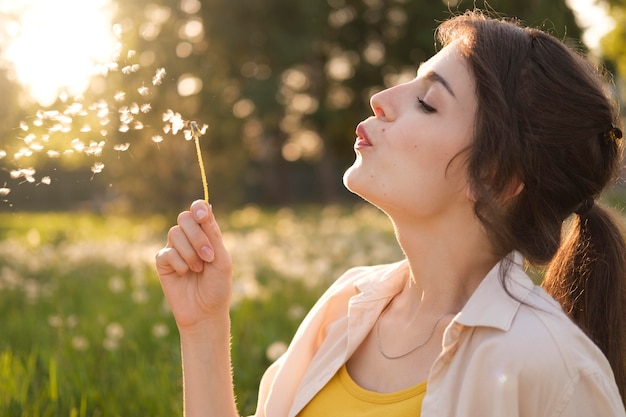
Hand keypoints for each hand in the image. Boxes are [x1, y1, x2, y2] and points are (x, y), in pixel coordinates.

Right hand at [156, 200, 231, 329]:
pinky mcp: (163, 262)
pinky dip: (179, 263)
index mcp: (206, 234)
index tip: (203, 217)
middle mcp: (189, 238)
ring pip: (174, 233)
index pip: (199, 210)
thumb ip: (213, 235)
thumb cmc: (218, 287)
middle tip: (208, 256)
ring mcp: (175, 249)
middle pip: (184, 218)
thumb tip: (208, 207)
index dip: (198, 209)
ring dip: (190, 252)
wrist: (206, 313)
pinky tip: (185, 274)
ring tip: (198, 269)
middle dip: (197, 236)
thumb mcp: (221, 260)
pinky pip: (167, 253)